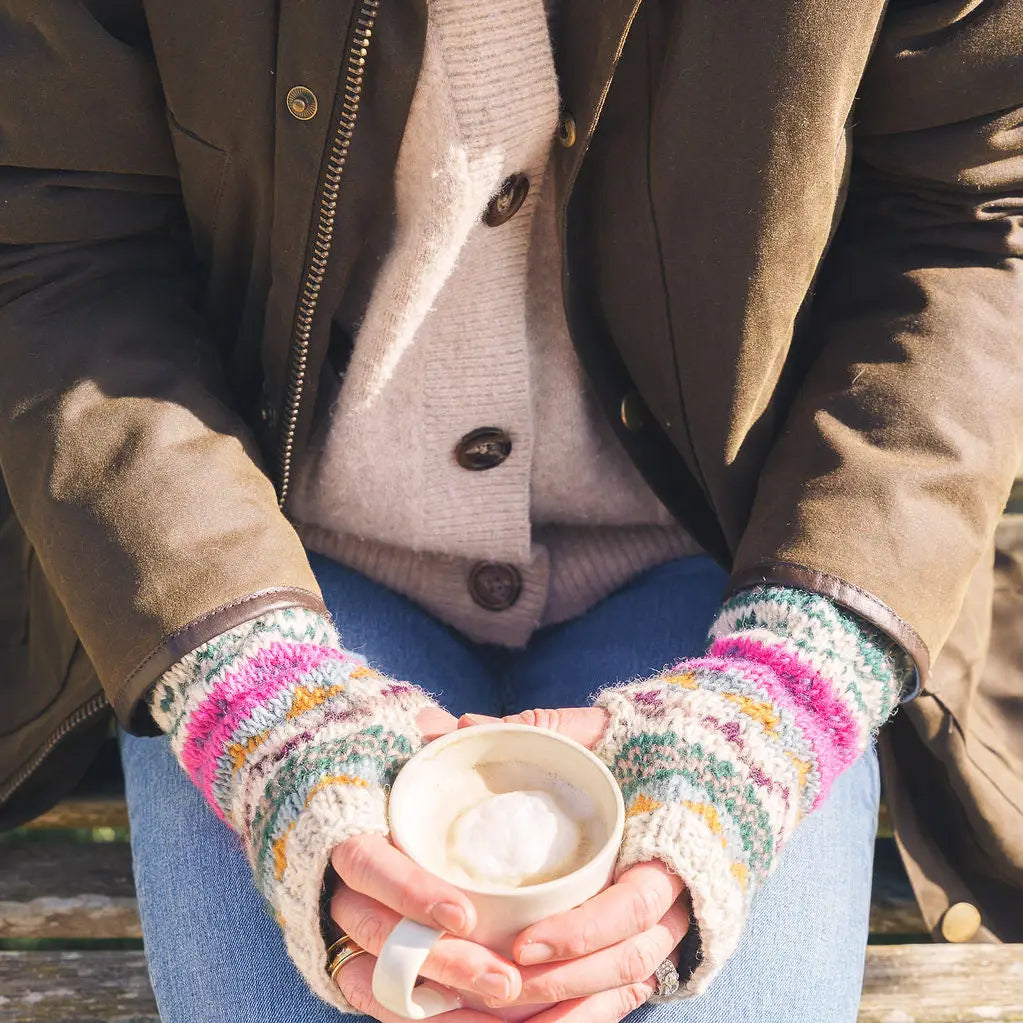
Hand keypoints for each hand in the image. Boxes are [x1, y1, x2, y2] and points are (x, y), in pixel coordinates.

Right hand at [328, 706, 519, 1019]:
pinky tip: (465, 1016)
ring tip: (500, 1008)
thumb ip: (428, 739)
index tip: (465, 913)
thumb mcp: (394, 741)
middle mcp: (332, 883)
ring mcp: (337, 925)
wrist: (319, 795)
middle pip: (380, 935)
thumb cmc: (371, 765)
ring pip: (377, 976)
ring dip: (437, 998)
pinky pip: (371, 995)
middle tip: (507, 982)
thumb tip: (467, 727)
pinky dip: (414, 1011)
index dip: (412, 891)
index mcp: (342, 826)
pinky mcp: (345, 954)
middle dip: (444, 963)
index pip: (368, 865)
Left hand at [458, 709, 690, 1022]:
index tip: (523, 945)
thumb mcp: (603, 730)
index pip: (631, 907)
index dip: (580, 932)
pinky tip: (529, 1021)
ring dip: (565, 1010)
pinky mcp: (655, 940)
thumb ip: (539, 726)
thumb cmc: (655, 745)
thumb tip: (458, 725)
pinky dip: (579, 1014)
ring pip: (623, 989)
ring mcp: (671, 924)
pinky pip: (622, 993)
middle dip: (561, 984)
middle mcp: (678, 895)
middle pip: (625, 962)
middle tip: (496, 983)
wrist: (719, 766)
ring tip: (499, 1012)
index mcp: (668, 844)